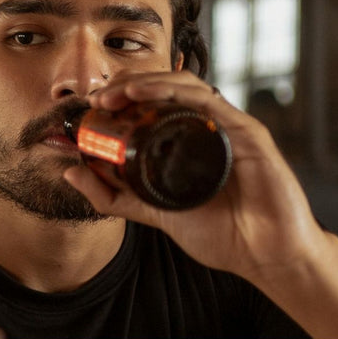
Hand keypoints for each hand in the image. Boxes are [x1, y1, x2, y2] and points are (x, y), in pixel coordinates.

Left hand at [63, 70, 329, 284]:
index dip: (122, 95)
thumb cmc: (223, 233)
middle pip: (166, 87)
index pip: (154, 101)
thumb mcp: (153, 212)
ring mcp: (228, 126)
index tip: (92, 105)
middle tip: (98, 97)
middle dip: (128, 84)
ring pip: (185, 85)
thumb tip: (71, 173)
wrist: (266, 256)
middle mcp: (209, 126)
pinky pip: (210, 101)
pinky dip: (175, 91)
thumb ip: (114, 196)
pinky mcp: (247, 133)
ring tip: (115, 92)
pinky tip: (147, 93)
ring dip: (146, 82)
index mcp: (189, 138)